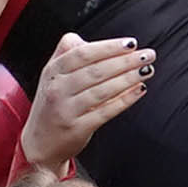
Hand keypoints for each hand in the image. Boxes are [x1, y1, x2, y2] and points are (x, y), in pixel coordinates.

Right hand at [23, 32, 151, 174]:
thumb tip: (96, 43)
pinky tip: (139, 90)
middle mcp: (57, 89)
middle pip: (96, 71)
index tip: (131, 43)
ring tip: (147, 70)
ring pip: (102, 91)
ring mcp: (66, 110)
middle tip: (148, 54)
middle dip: (125, 61)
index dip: (109, 47)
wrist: (39, 144)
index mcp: (52, 72)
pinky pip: (105, 112)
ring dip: (128, 78)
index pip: (83, 54)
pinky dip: (124, 100)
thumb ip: (69, 53)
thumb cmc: (52, 104)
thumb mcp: (52, 76)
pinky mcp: (77, 129)